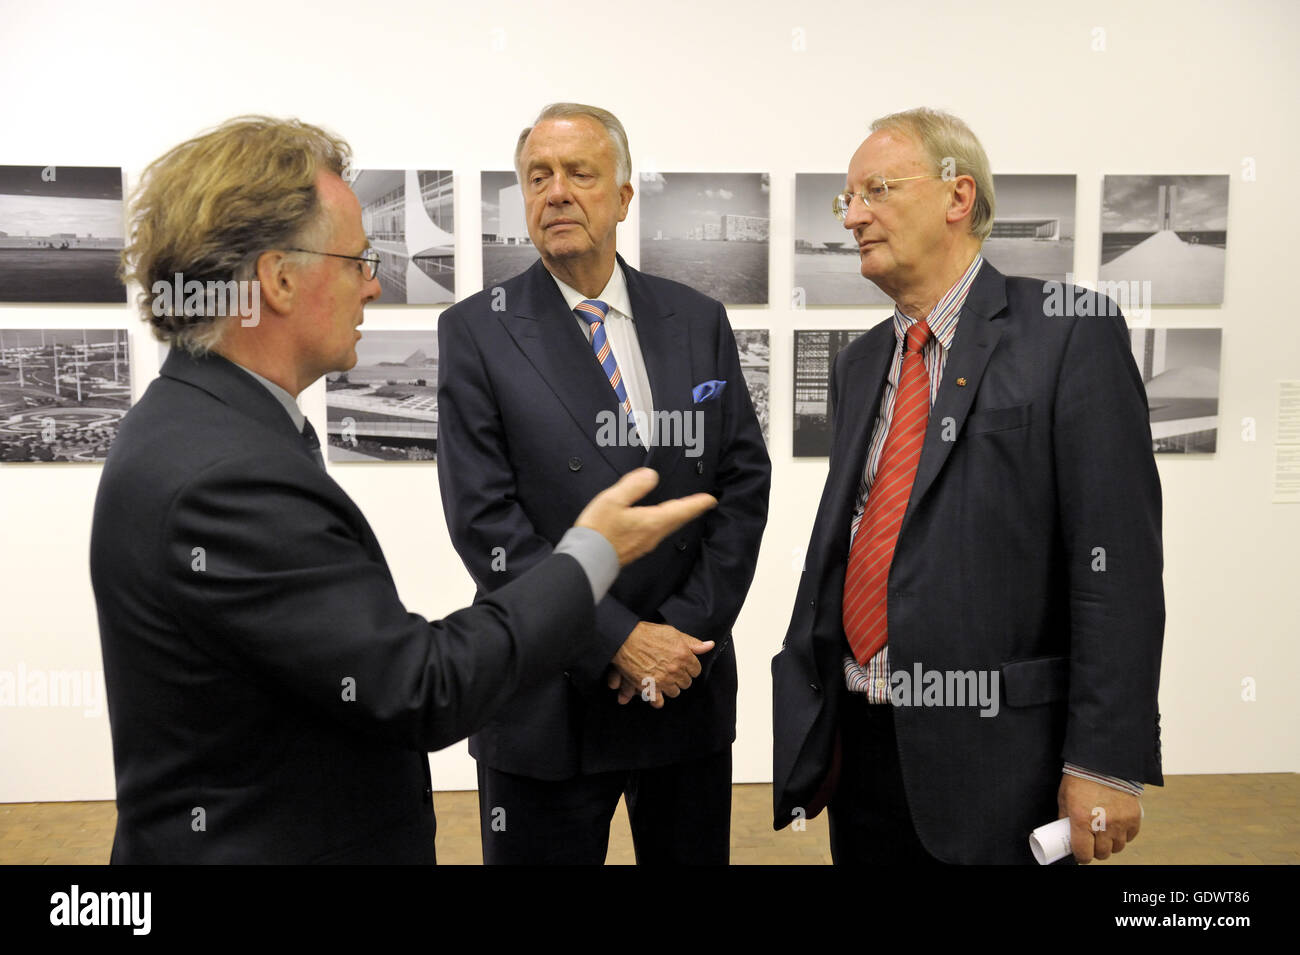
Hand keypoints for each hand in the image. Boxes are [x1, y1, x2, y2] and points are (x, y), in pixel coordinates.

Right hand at [574, 468, 715, 566]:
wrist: (587, 559)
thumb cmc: (598, 530)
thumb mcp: (613, 500)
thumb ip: (633, 486)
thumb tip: (651, 475)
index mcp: (652, 521)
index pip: (681, 510)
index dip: (697, 504)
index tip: (710, 500)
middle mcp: (653, 534)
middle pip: (678, 520)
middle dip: (691, 510)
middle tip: (703, 504)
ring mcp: (645, 543)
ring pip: (668, 527)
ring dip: (678, 516)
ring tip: (683, 509)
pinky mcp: (636, 548)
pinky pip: (657, 532)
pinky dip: (665, 523)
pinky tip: (658, 521)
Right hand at [605, 622, 713, 708]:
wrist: (624, 639)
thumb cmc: (647, 634)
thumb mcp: (672, 632)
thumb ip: (692, 642)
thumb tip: (710, 645)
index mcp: (684, 655)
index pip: (696, 670)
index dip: (689, 668)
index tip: (682, 665)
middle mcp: (676, 669)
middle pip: (686, 683)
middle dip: (680, 677)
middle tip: (670, 671)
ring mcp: (663, 680)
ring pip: (674, 692)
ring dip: (669, 687)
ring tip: (661, 679)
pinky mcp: (649, 687)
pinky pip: (659, 702)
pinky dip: (657, 699)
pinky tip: (655, 691)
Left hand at [1058, 774, 1142, 862]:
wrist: (1104, 761)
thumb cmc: (1081, 778)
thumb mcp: (1065, 798)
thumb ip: (1065, 818)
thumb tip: (1065, 834)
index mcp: (1081, 819)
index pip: (1083, 853)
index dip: (1080, 856)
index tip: (1080, 853)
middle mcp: (1102, 823)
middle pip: (1102, 853)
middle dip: (1095, 850)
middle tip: (1091, 841)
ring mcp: (1120, 822)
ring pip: (1117, 847)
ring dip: (1110, 843)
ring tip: (1103, 831)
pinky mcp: (1134, 817)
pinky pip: (1130, 837)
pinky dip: (1123, 834)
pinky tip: (1116, 825)